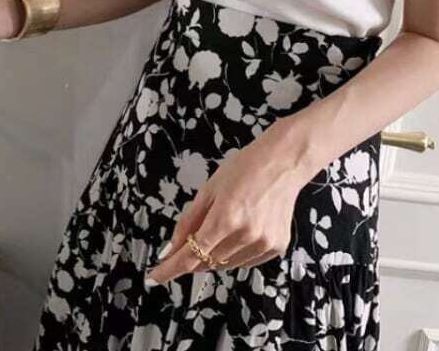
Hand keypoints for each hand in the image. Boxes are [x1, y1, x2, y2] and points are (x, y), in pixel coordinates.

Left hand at [144, 117, 313, 282]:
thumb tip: (170, 249)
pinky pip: (245, 261)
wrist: (284, 162)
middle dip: (192, 256)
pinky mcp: (276, 247)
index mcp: (225, 219)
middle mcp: (245, 236)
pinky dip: (235, 254)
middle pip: (206, 262)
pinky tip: (239, 231)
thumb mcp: (209, 189)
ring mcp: (263, 243)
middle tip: (189, 240)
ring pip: (225, 265)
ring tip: (222, 227)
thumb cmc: (245, 168)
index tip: (154, 276)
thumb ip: (188, 222)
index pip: (190, 256)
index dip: (169, 270)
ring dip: (213, 256)